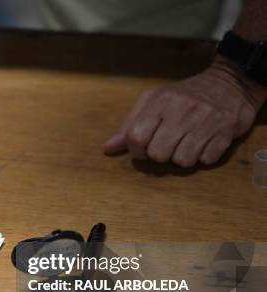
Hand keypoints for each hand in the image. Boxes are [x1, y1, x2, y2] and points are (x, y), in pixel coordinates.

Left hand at [104, 57, 266, 166]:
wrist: (231, 83)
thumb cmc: (184, 95)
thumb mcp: (153, 101)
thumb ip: (129, 125)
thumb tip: (107, 149)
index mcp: (160, 101)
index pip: (136, 138)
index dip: (136, 150)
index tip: (142, 148)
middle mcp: (183, 110)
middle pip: (158, 154)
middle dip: (159, 155)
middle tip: (166, 145)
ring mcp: (206, 121)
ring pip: (182, 162)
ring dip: (181, 158)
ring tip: (185, 143)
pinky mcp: (226, 133)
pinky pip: (205, 161)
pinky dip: (202, 157)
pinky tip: (204, 142)